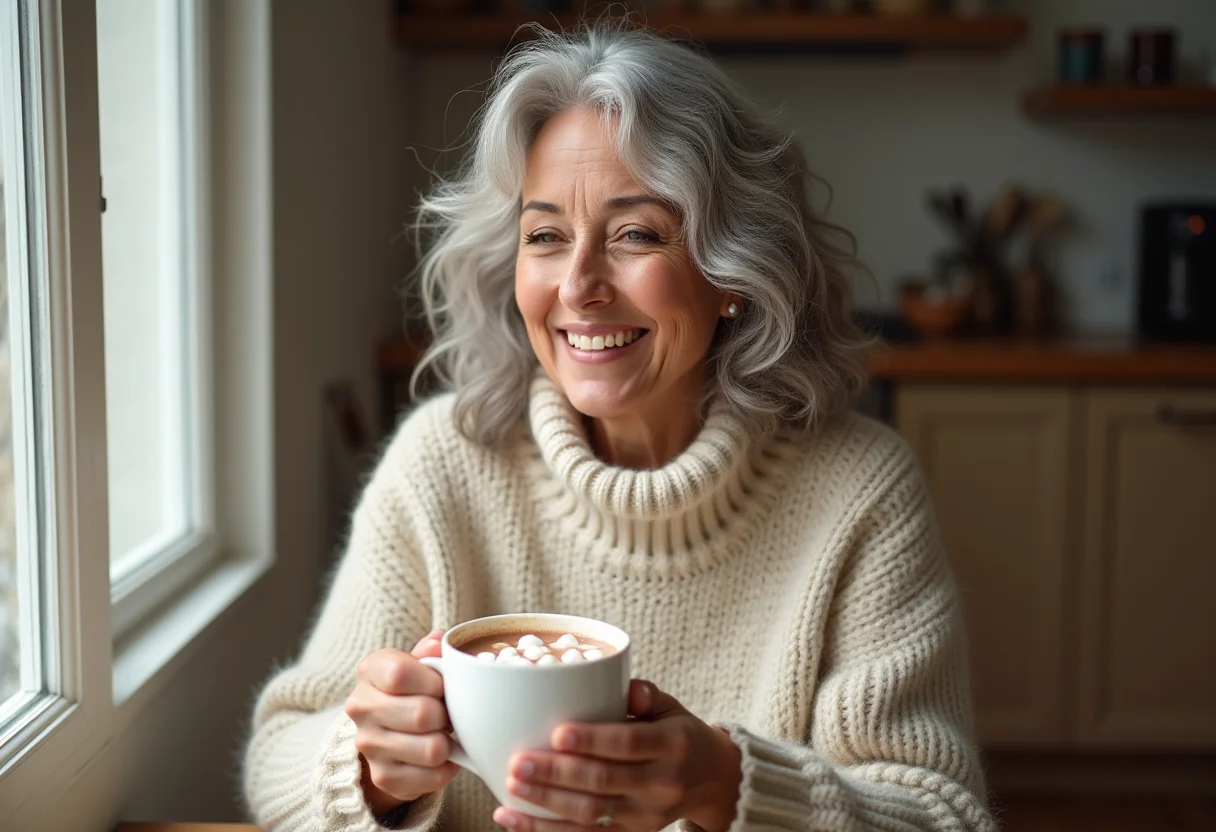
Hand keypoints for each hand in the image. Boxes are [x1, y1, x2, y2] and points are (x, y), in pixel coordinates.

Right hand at [345, 631, 459, 815]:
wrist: (386, 732)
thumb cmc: (412, 690)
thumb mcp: (418, 664)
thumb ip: (431, 652)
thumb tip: (440, 642)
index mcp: (370, 671)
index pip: (400, 674)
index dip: (433, 682)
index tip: (442, 686)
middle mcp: (361, 707)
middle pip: (422, 714)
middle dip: (446, 715)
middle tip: (447, 714)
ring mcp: (369, 745)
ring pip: (432, 749)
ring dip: (448, 743)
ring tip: (442, 734)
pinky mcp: (384, 777)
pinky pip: (434, 777)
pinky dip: (447, 768)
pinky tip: (438, 757)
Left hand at [492, 680, 741, 831]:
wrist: (713, 780)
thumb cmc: (680, 734)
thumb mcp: (672, 707)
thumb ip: (646, 695)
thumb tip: (625, 687)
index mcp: (672, 745)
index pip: (628, 744)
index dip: (593, 741)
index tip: (558, 733)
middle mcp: (661, 784)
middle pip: (603, 782)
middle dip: (557, 775)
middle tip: (519, 763)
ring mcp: (647, 816)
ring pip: (591, 816)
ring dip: (546, 805)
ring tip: (512, 790)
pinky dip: (547, 831)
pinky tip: (514, 819)